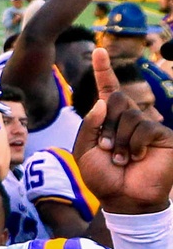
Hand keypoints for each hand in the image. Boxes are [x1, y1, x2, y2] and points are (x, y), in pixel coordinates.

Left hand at [74, 47, 172, 213]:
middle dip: (106, 126)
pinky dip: (133, 146)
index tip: (99, 50)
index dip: (104, 70)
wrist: (123, 199)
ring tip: (121, 159)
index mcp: (110, 120)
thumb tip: (104, 100)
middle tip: (106, 149)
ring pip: (129, 116)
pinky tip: (136, 158)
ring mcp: (148, 126)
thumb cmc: (103, 177)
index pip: (108, 90)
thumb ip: (89, 125)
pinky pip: (144, 128)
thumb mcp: (84, 151)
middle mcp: (131, 118)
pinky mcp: (163, 136)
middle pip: (115, 99)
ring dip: (118, 141)